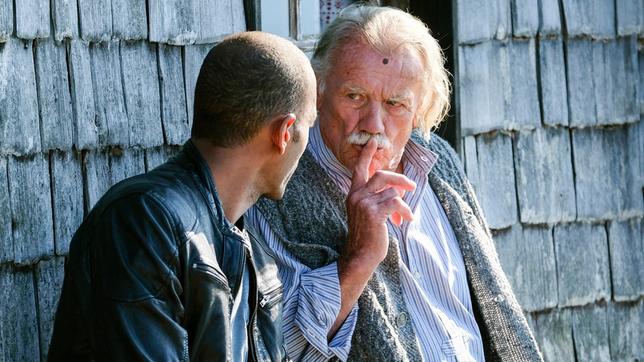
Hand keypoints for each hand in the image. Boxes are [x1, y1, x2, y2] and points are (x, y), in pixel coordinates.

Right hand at [341, 139, 415, 271]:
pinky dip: (405, 210)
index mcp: (354, 194)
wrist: (360, 255)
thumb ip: (378, 198)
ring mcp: (364, 204)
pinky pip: (396, 202)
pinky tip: (405, 220)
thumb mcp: (368, 213)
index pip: (359, 169)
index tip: (373, 142)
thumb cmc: (367, 235)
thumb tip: (398, 190)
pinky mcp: (374, 213)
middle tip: (411, 187)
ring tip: (403, 216)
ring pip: (392, 192)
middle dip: (400, 179)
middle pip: (382, 175)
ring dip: (403, 204)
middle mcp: (357, 196)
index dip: (367, 155)